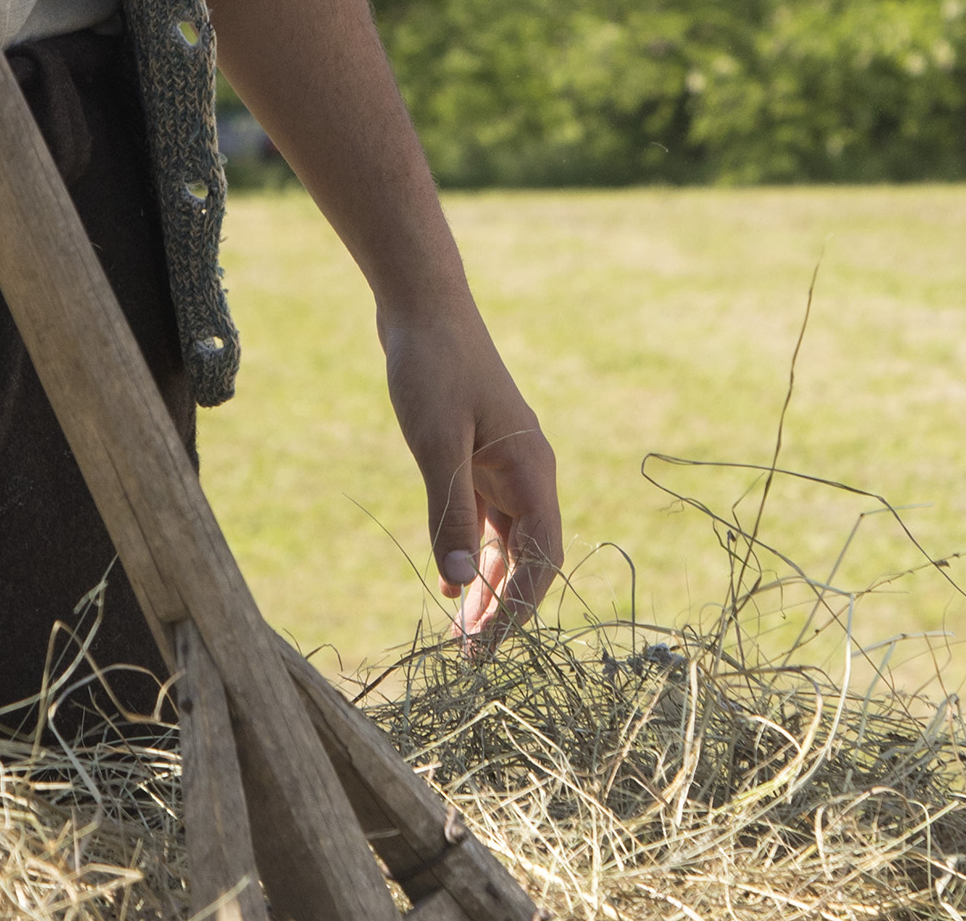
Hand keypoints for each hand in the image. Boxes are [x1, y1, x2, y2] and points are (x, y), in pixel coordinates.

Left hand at [381, 300, 560, 648]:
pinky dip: (472, 555)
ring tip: (462, 636)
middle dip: (505, 610)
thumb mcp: (436, 442)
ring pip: (508, 545)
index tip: (485, 649)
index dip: (518, 610)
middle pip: (530, 560)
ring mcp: (505, 466)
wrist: (423, 307)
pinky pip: (486, 522)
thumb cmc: (434, 368)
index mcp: (532, 471)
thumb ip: (449, 512)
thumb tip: (458, 585)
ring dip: (489, 589)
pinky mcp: (481, 458)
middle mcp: (528, 473)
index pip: (542, 560)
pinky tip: (452, 584)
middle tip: (469, 658)